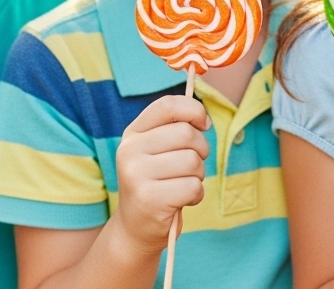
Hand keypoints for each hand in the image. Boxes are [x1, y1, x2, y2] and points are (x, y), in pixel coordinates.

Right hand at [113, 95, 210, 253]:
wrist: (136, 229)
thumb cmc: (156, 184)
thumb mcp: (156, 152)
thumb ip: (174, 129)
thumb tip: (203, 120)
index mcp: (132, 134)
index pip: (167, 105)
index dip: (193, 110)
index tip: (204, 125)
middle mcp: (130, 151)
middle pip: (186, 133)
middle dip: (201, 150)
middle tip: (192, 166)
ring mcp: (137, 175)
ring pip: (192, 161)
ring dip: (198, 175)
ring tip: (183, 184)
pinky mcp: (150, 199)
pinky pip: (193, 186)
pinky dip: (196, 195)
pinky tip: (181, 201)